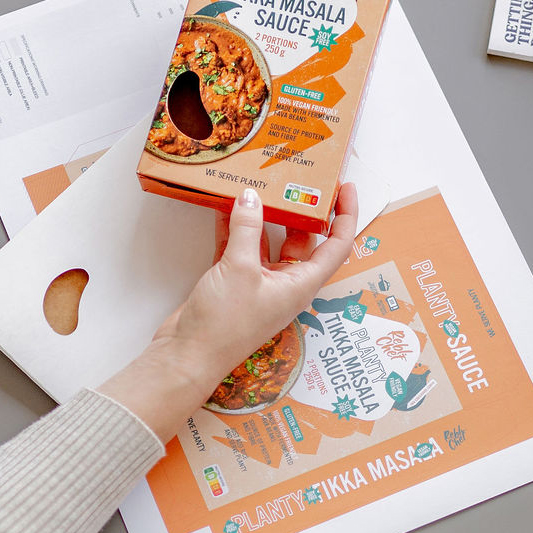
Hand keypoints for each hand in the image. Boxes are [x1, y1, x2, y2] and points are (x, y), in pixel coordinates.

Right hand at [100, 185, 359, 440]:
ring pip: (269, 240)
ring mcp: (259, 282)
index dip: (345, 216)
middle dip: (302, 209)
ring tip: (263, 181)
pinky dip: (235, 227)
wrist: (188, 355)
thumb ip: (247, 229)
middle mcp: (285, 283)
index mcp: (302, 284)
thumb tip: (250, 196)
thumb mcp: (240, 270)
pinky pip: (240, 247)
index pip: (336, 246)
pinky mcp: (233, 281)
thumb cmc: (224, 324)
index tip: (344, 187)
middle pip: (304, 240)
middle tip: (299, 177)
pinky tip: (228, 202)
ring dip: (265, 214)